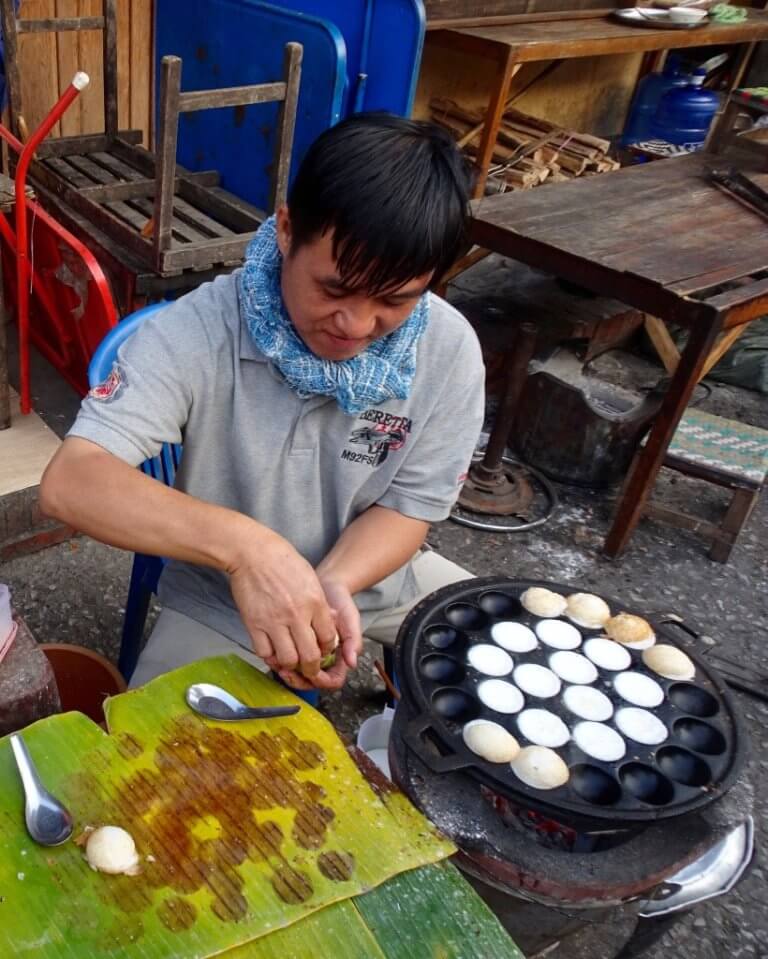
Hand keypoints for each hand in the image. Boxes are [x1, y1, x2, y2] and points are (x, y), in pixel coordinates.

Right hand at [228, 527, 335, 677]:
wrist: (253, 552)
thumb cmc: (282, 561)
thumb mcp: (311, 579)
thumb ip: (319, 604)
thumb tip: (328, 623)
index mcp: (314, 602)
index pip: (328, 639)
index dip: (327, 650)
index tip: (322, 650)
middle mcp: (296, 615)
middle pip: (310, 657)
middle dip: (312, 668)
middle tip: (310, 668)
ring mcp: (274, 621)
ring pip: (287, 659)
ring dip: (291, 665)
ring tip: (291, 661)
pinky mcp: (254, 624)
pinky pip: (264, 652)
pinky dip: (269, 657)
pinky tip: (273, 652)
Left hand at [272, 577, 362, 691]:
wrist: (326, 585)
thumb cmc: (340, 600)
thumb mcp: (350, 618)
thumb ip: (352, 640)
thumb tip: (352, 662)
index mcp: (339, 656)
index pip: (332, 680)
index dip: (321, 680)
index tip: (311, 673)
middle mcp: (324, 658)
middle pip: (311, 681)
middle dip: (299, 679)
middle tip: (287, 671)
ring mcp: (310, 652)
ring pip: (298, 673)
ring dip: (289, 671)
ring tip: (278, 662)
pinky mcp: (297, 644)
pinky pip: (289, 658)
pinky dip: (282, 658)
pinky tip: (275, 652)